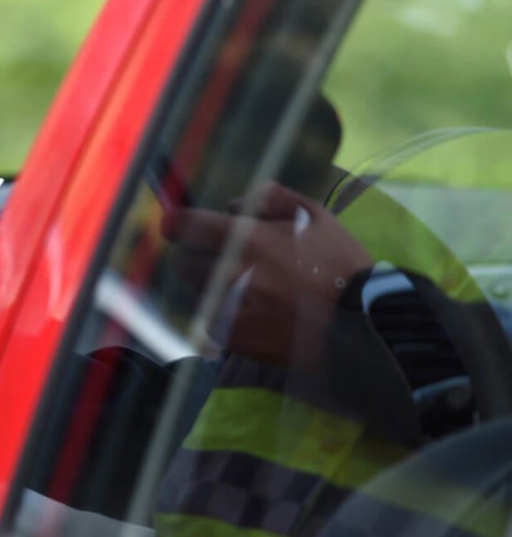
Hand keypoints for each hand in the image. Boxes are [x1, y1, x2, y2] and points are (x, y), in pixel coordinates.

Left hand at [163, 181, 373, 364]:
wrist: (362, 322)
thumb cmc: (340, 264)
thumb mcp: (315, 215)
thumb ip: (270, 198)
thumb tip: (231, 204)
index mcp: (249, 240)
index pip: (185, 226)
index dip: (176, 222)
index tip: (175, 223)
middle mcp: (231, 275)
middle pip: (182, 262)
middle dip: (195, 255)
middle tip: (218, 256)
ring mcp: (229, 309)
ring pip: (196, 291)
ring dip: (209, 285)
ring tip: (244, 285)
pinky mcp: (233, 338)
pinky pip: (210, 319)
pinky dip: (222, 311)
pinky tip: (251, 309)